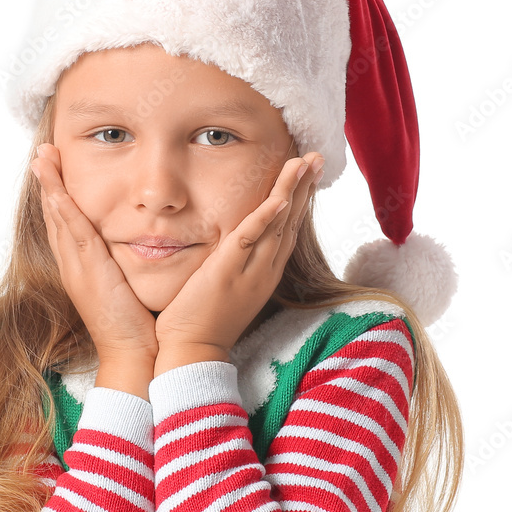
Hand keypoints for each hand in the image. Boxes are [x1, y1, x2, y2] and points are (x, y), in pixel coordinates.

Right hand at [31, 143, 159, 363]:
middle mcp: (73, 266)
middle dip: (48, 183)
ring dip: (49, 186)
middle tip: (41, 152)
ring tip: (42, 157)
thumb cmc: (137, 324)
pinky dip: (63, 209)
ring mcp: (78, 269)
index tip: (54, 167)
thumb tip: (138, 243)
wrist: (133, 355)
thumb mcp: (127, 285)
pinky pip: (73, 235)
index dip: (57, 195)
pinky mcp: (89, 273)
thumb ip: (125, 264)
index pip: (65, 224)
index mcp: (81, 269)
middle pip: (54, 217)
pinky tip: (56, 188)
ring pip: (59, 220)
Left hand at [153, 153, 324, 359]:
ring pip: (277, 224)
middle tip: (317, 158)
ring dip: (292, 190)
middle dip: (304, 188)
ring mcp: (249, 271)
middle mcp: (264, 270)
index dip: (299, 201)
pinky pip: (250, 238)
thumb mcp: (226, 288)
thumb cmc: (202, 322)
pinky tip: (279, 197)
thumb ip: (232, 265)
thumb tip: (230, 246)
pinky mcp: (228, 271)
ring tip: (305, 162)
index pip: (286, 230)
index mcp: (264, 273)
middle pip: (290, 221)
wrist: (193, 352)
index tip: (308, 175)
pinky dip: (266, 216)